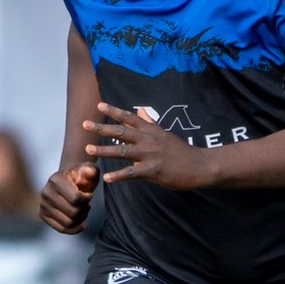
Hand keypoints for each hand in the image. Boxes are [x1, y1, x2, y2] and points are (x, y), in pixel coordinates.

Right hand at [39, 164, 97, 234]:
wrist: (68, 181)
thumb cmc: (81, 176)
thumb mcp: (89, 170)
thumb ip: (91, 170)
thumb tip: (88, 172)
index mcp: (55, 180)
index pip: (76, 199)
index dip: (87, 200)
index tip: (89, 195)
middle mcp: (46, 192)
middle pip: (73, 212)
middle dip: (85, 210)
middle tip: (87, 205)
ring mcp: (43, 205)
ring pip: (69, 222)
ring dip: (81, 219)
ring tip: (83, 211)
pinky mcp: (43, 215)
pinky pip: (62, 229)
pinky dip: (75, 229)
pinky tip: (82, 224)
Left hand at [84, 103, 212, 190]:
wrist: (199, 165)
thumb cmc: (181, 151)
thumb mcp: (165, 134)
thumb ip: (150, 123)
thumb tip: (141, 111)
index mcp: (151, 131)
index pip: (129, 118)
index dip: (113, 111)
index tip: (99, 105)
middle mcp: (148, 140)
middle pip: (121, 132)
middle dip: (102, 128)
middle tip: (85, 124)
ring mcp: (150, 155)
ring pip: (123, 151)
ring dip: (105, 150)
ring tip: (89, 148)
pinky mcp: (153, 171)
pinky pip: (132, 173)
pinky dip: (119, 176)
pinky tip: (107, 178)